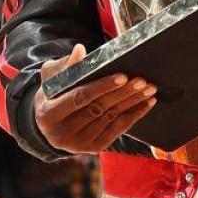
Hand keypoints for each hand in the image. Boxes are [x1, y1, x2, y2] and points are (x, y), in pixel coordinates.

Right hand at [36, 44, 156, 151]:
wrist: (51, 126)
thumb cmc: (52, 95)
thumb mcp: (52, 78)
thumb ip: (66, 65)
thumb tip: (80, 49)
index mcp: (48, 114)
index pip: (80, 98)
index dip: (102, 86)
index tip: (122, 76)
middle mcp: (62, 133)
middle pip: (99, 109)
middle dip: (123, 93)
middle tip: (142, 80)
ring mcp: (78, 144)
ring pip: (111, 119)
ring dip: (133, 103)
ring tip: (149, 89)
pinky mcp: (93, 148)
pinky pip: (118, 131)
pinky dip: (134, 116)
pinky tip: (146, 103)